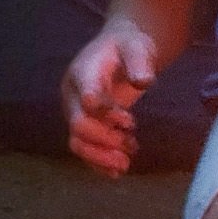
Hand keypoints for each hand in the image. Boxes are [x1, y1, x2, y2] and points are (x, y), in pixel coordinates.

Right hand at [62, 21, 157, 176]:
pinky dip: (98, 163)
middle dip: (105, 140)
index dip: (106, 115)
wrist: (121, 50)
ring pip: (77, 142)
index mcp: (83, 73)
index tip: (130, 121)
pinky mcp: (84, 125)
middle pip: (78, 126)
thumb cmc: (129, 46)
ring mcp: (76, 112)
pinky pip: (84, 149)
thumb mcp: (138, 46)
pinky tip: (117, 172)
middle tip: (131, 145)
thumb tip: (143, 82)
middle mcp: (73, 95)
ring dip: (101, 157)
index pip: (86, 99)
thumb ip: (139, 62)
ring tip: (126, 163)